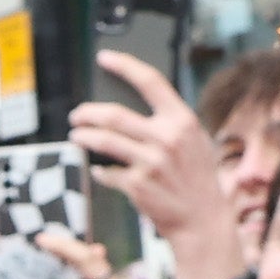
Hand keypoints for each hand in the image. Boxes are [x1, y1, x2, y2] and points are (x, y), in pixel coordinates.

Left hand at [72, 52, 246, 278]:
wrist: (202, 220)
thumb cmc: (196, 179)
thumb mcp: (193, 141)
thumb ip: (169, 122)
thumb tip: (133, 106)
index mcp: (182, 120)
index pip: (150, 81)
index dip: (125, 65)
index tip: (104, 58)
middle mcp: (167, 138)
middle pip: (115, 114)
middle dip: (88, 112)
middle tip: (76, 115)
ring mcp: (151, 162)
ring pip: (104, 141)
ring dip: (84, 137)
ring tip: (76, 136)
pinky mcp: (137, 185)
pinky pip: (107, 172)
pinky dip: (100, 170)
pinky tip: (99, 170)